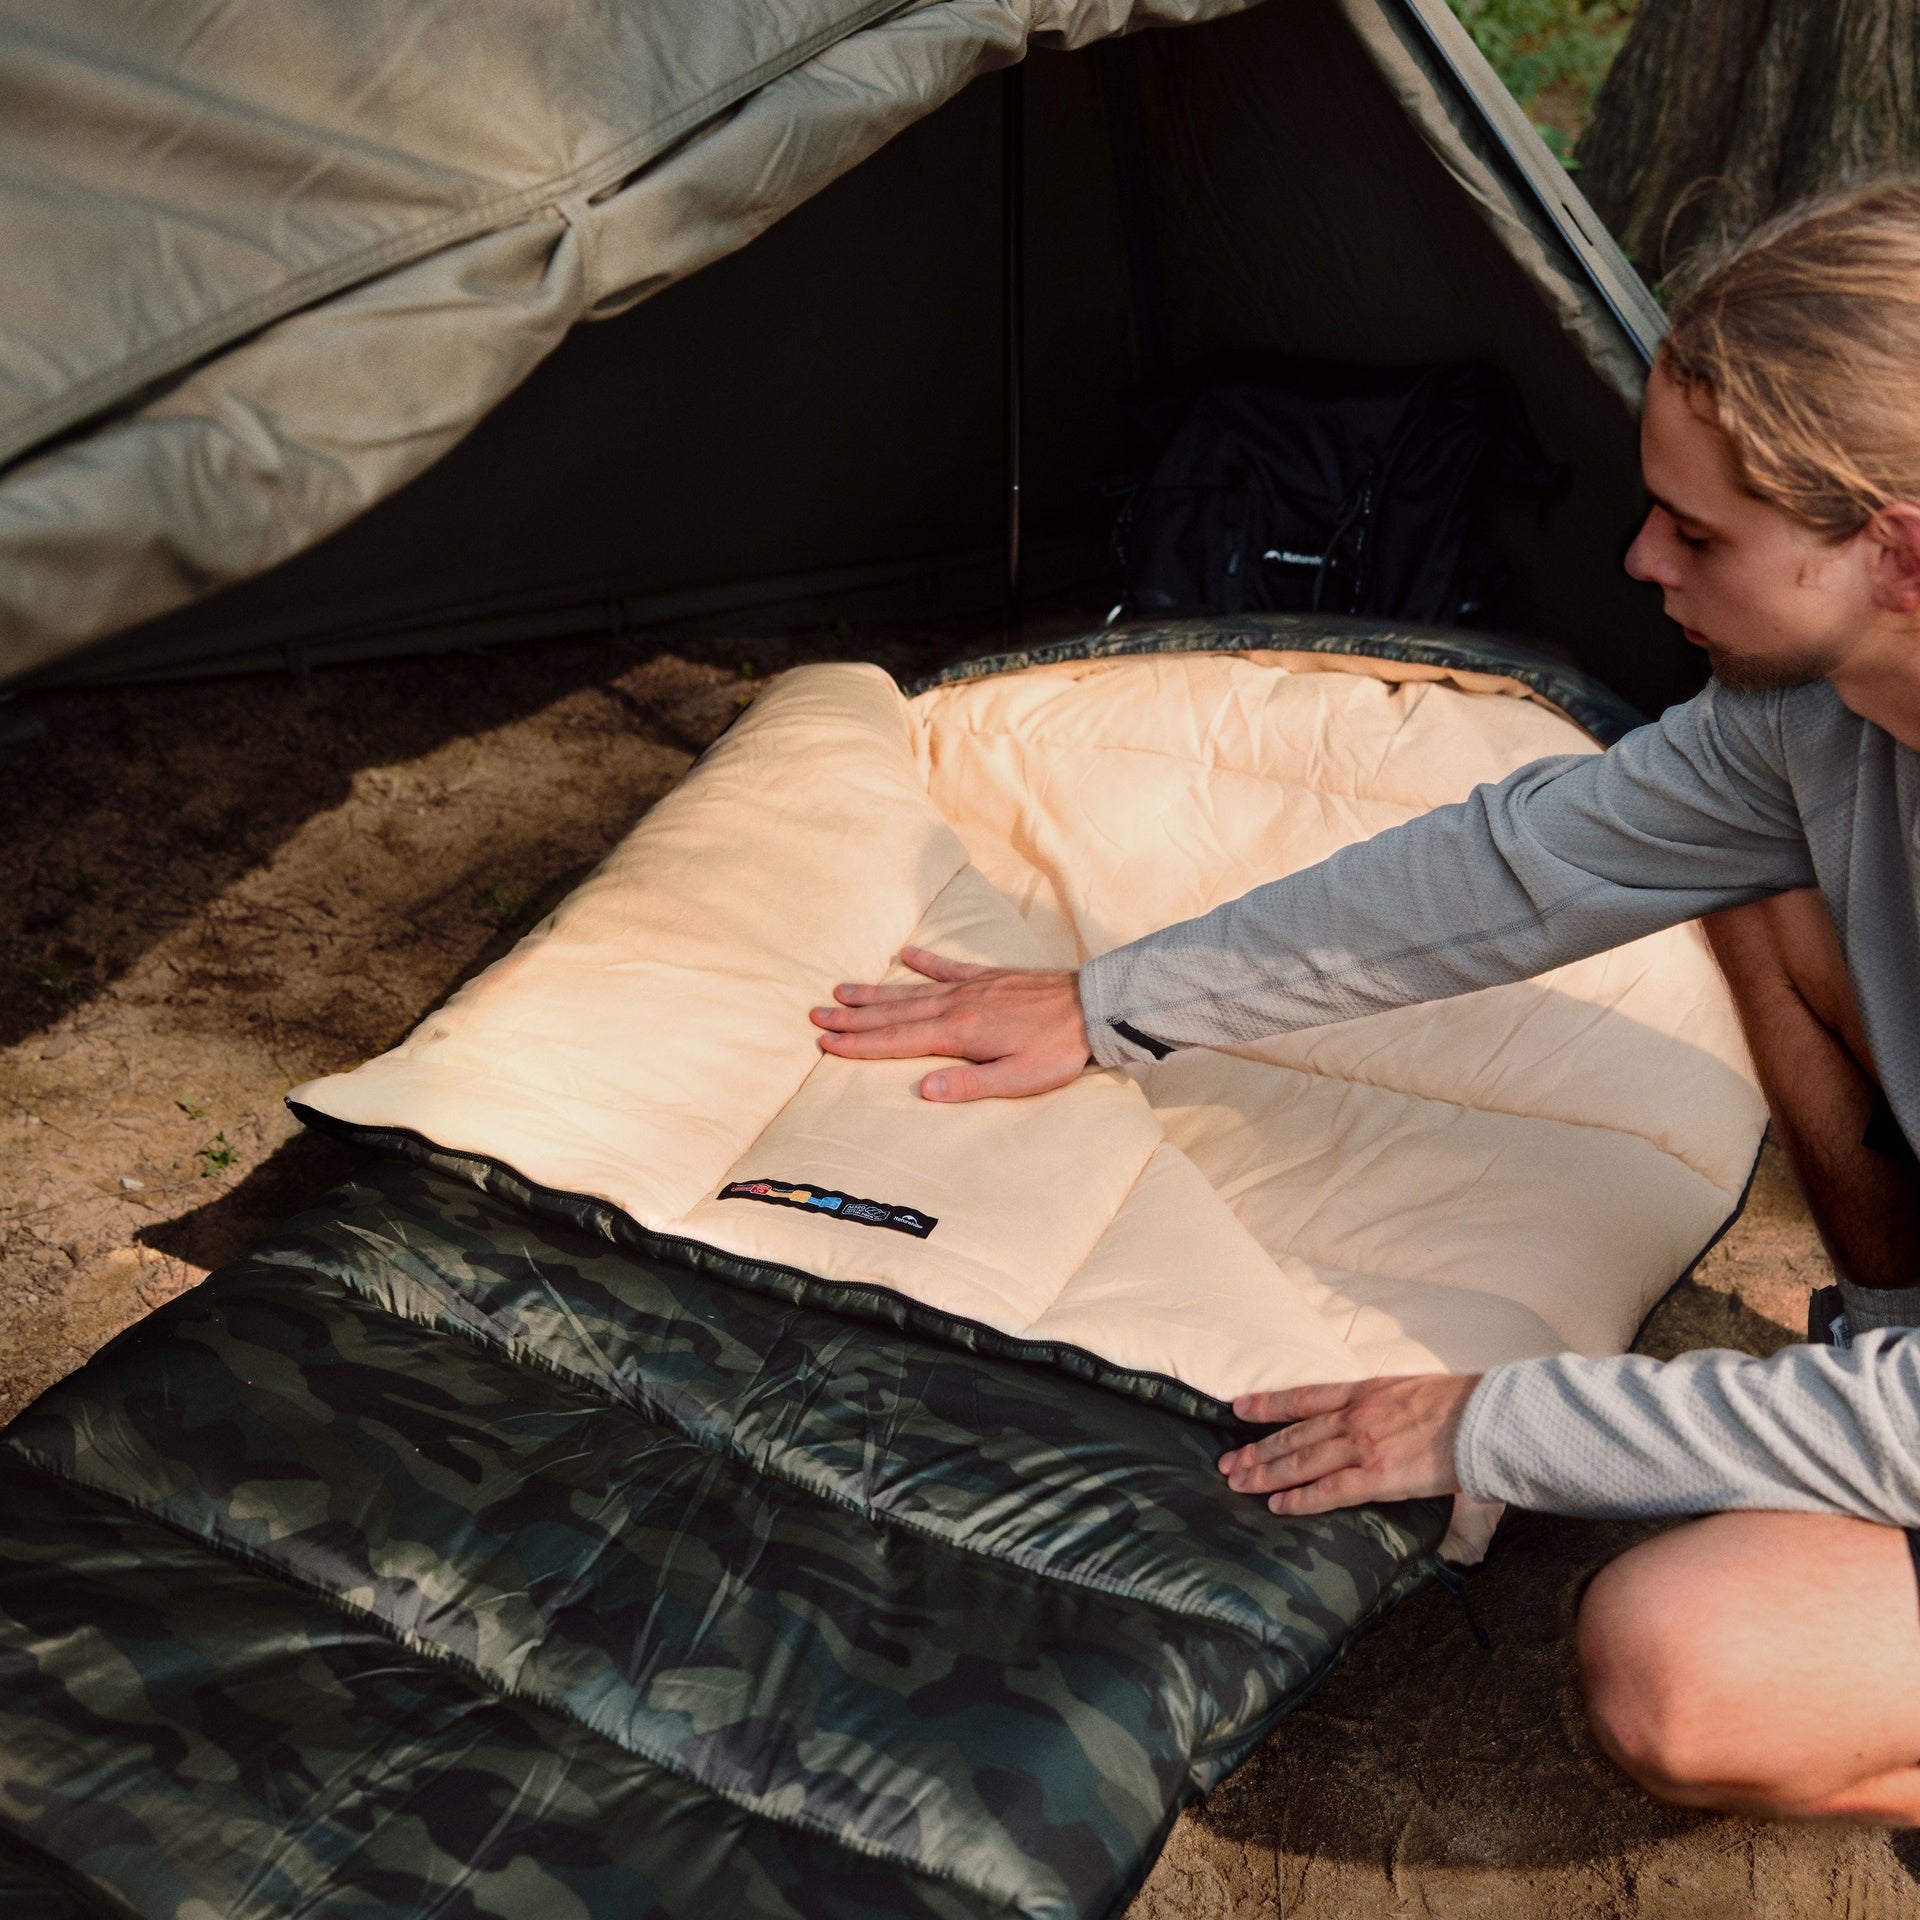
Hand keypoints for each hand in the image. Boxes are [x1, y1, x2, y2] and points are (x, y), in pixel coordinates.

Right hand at [810, 945, 1091, 1101]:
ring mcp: (971, 987)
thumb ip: (970, 1085)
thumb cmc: (1058, 1050)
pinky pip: (949, 967)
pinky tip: (906, 954)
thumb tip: (924, 1089)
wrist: (1092, 1007)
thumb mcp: (1018, 1080)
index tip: (825, 1042)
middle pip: (894, 1013)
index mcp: (959, 1033)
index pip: (897, 1041)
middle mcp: (957, 1005)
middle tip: (815, 1015)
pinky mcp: (989, 977)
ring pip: (912, 990)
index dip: (858, 1044)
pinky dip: (925, 961)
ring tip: (841, 990)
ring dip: (875, 993)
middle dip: (853, 1017)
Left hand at [1217, 1374, 1479, 1515]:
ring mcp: (1362, 1446)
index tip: (1238, 1407)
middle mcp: (1353, 1416)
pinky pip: (1329, 1491)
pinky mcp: (1377, 1476)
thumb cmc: (1458, 1405)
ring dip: (1266, 1474)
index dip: (1267, 1404)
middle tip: (1226, 1463)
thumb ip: (1384, 1406)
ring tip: (1238, 1483)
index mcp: (1362, 1391)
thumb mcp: (1410, 1391)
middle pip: (1292, 1434)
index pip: (1302, 1397)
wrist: (1483, 1419)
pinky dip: (1299, 1499)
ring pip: (1301, 1461)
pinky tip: (1277, 1506)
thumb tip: (1378, 1423)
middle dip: (1256, 1449)